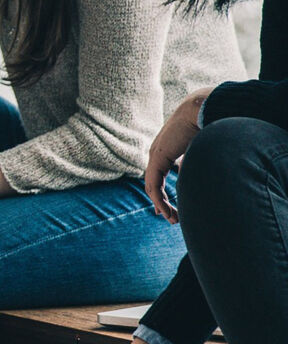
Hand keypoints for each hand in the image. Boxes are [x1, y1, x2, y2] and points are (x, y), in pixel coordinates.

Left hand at [146, 87, 211, 223]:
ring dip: (162, 204)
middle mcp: (158, 152)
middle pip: (154, 182)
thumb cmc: (207, 123)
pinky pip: (153, 185)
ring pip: (153, 187)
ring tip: (172, 218)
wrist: (201, 108)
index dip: (163, 190)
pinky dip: (159, 200)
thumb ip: (199, 160)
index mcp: (167, 149)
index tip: (170, 206)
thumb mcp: (203, 146)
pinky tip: (166, 211)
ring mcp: (155, 156)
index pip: (160, 173)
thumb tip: (206, 172)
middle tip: (169, 216)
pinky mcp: (156, 160)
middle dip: (161, 201)